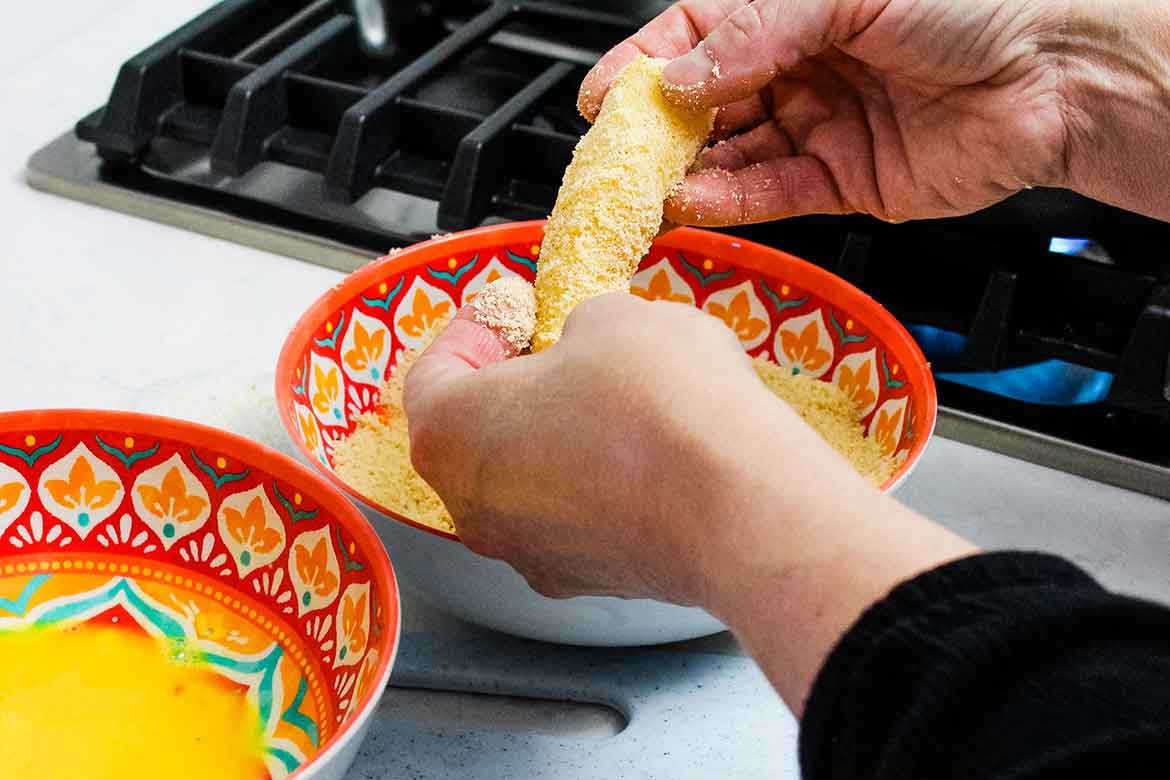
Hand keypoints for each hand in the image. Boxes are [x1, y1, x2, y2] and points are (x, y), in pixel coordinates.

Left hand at [405, 294, 975, 711]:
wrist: (738, 508)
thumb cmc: (658, 405)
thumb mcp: (612, 317)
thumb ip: (576, 326)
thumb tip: (586, 342)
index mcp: (451, 435)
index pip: (433, 373)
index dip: (473, 328)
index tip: (509, 306)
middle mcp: (475, 508)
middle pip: (478, 433)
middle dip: (518, 385)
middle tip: (558, 348)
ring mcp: (530, 554)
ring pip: (527, 481)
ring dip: (557, 436)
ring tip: (612, 396)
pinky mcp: (588, 579)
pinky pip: (576, 517)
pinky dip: (596, 482)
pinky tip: (645, 450)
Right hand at [579, 0, 1073, 224]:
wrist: (1058, 73)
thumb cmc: (976, 2)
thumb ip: (756, 34)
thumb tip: (678, 75)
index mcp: (794, 10)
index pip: (695, 37)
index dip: (643, 65)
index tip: (602, 97)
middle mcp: (799, 68)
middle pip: (704, 104)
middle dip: (657, 131)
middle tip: (617, 158)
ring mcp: (817, 126)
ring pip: (731, 156)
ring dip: (686, 174)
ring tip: (647, 190)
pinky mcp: (841, 182)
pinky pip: (772, 195)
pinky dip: (731, 203)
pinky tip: (695, 204)